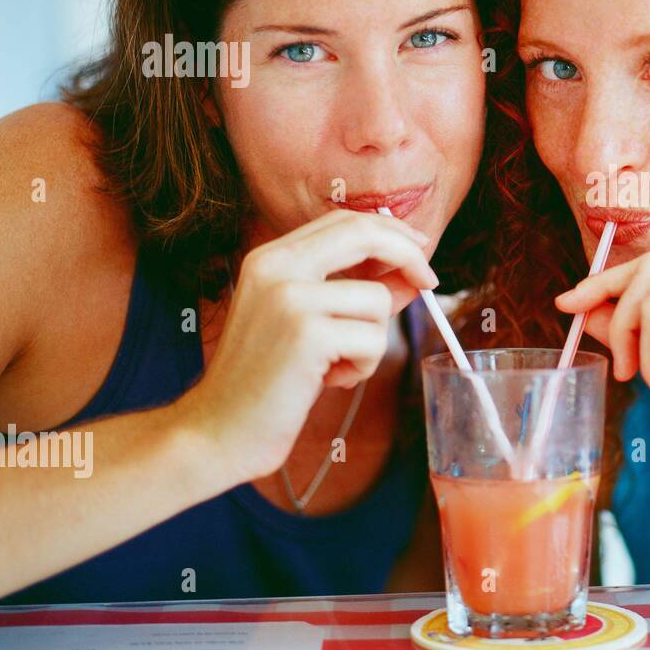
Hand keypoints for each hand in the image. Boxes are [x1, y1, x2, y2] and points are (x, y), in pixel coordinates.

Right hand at [179, 209, 437, 485]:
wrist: (220, 429)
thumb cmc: (267, 379)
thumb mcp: (308, 322)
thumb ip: (355, 292)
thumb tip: (411, 275)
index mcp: (271, 257)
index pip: (344, 221)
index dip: (390, 230)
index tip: (419, 247)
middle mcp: (276, 267)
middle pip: (364, 234)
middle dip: (408, 255)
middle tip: (429, 283)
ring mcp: (289, 298)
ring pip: (377, 299)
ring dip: (371, 340)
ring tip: (335, 364)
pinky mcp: (306, 334)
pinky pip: (373, 338)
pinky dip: (363, 365)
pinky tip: (329, 380)